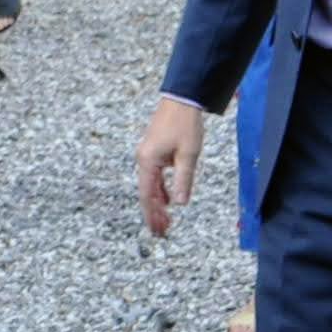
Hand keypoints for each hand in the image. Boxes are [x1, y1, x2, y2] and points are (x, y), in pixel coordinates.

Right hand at [136, 97, 204, 235]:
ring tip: (167, 220)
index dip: (152, 214)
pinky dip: (161, 189)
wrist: (181, 99)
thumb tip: (180, 203)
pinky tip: (169, 200)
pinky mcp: (155, 151)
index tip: (157, 230)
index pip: (147, 195)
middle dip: (155, 213)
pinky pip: (155, 176)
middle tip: (162, 231)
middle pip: (147, 192)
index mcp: (148, 161)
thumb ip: (183, 180)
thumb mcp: (188, 154)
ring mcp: (148, 155)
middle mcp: (144, 159)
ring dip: (159, 202)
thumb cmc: (184, 124)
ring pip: (151, 185)